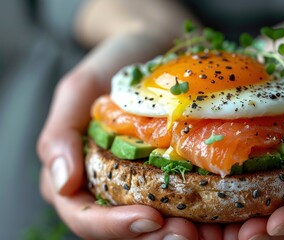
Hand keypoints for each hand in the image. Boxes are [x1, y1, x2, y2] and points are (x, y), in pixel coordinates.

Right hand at [37, 32, 224, 239]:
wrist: (153, 44)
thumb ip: (60, 134)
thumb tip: (62, 184)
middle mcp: (112, 187)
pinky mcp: (175, 173)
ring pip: (159, 224)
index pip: (86, 217)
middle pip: (127, 230)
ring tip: (210, 231)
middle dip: (156, 237)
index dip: (113, 227)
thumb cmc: (112, 63)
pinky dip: (205, 213)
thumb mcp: (78, 89)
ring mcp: (145, 182)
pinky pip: (188, 201)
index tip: (149, 218)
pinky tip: (224, 212)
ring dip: (185, 233)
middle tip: (188, 234)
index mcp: (79, 176)